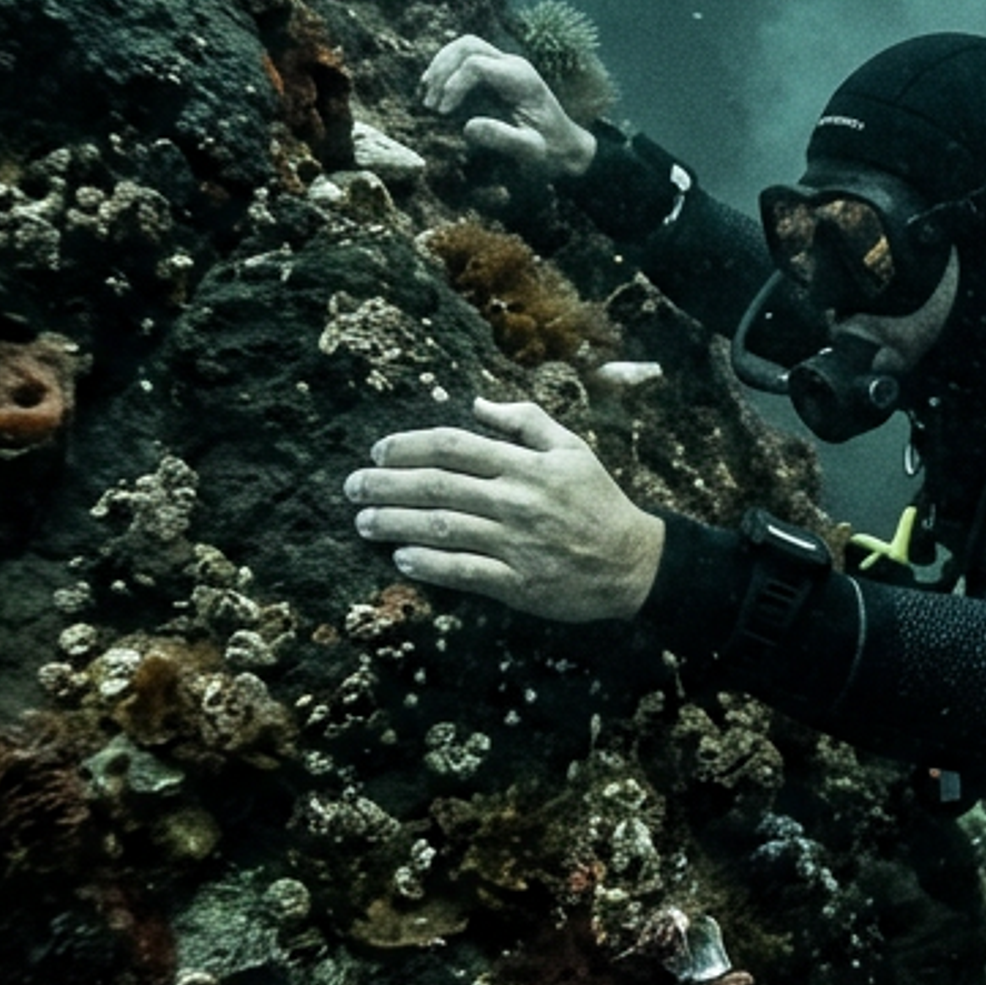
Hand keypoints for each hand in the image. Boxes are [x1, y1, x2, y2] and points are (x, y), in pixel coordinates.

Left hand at [344, 400, 663, 621]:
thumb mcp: (572, 448)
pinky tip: (402, 560)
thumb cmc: (598, 502)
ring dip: (395, 524)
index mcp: (525, 464)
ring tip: (364, 522)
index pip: (453, 446)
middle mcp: (515, 500)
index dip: (408, 445)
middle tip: (352, 487)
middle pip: (436, 486)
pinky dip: (430, 565)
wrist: (633, 563)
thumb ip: (525, 421)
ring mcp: (515, 543)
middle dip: (385, 484)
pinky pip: (464, 571)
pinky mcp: (518, 582)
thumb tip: (476, 402)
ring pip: (441, 528)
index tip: (378, 451)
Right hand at [419, 32, 598, 181]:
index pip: (476, 65)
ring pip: (464, 47)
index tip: (442, 113)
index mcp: (521, 79)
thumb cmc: (551, 152)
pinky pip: (465, 60)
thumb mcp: (531, 152)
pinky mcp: (496, 76)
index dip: (453, 85)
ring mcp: (504, 67)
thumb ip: (503, 139)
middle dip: (442, 69)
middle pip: (467, 45)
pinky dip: (446, 72)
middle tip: (430, 102)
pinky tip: (435, 94)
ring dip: (440, 67)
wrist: (567, 149)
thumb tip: (467, 126)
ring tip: (427, 96)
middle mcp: (512, 65)